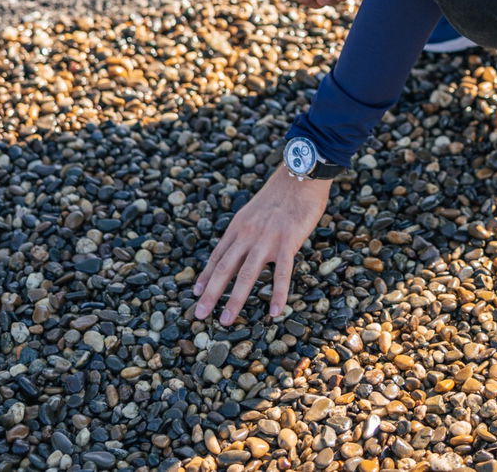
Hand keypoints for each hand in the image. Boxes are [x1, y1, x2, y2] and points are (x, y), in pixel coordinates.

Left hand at [192, 165, 331, 324]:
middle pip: (224, 268)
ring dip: (234, 300)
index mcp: (238, 226)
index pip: (217, 255)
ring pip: (246, 275)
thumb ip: (247, 229)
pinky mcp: (288, 242)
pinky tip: (274, 312)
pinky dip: (277, 294)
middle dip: (210, 294)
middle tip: (199, 315)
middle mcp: (247, 235)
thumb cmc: (281, 193)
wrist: (300, 175)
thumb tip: (243, 246)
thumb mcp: (254, 210)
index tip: (195, 293)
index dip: (205, 275)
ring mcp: (267, 240)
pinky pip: (281, 273)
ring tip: (225, 321)